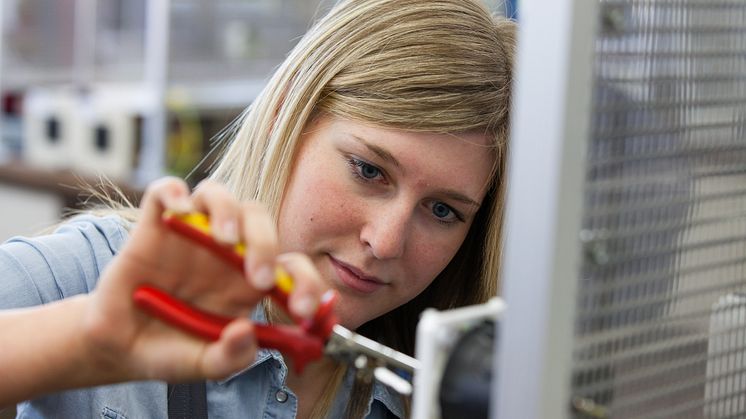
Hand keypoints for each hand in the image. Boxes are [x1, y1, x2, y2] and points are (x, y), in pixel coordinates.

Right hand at [81, 177, 327, 381]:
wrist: (118, 348)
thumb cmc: (170, 350)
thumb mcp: (202, 365)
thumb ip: (229, 358)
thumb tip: (246, 333)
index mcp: (249, 281)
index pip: (290, 267)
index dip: (306, 282)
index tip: (305, 309)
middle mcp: (225, 251)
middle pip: (257, 220)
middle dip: (266, 244)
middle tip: (259, 279)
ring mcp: (190, 235)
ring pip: (217, 194)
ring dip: (227, 210)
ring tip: (224, 240)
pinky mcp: (152, 227)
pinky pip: (164, 192)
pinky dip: (173, 191)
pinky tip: (179, 210)